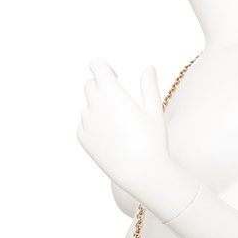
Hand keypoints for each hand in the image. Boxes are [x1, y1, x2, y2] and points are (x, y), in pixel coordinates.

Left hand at [77, 58, 170, 198]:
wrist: (140, 172)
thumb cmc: (152, 141)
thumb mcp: (154, 110)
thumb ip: (149, 86)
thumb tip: (148, 68)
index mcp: (112, 92)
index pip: (96, 65)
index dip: (105, 68)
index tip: (115, 77)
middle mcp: (94, 103)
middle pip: (90, 84)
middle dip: (102, 88)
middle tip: (119, 102)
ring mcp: (86, 121)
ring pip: (88, 106)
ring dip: (99, 109)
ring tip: (120, 127)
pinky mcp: (82, 137)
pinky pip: (84, 124)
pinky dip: (94, 126)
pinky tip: (111, 138)